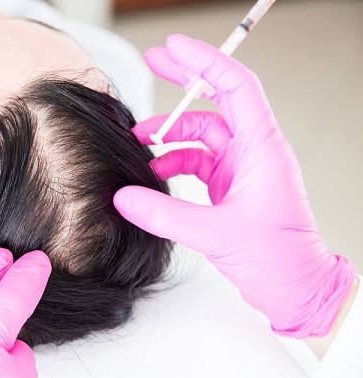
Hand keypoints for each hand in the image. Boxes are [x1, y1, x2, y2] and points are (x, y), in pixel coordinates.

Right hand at [114, 34, 355, 337]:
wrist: (294, 288)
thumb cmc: (278, 259)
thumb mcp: (216, 234)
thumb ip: (165, 214)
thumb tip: (123, 197)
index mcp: (262, 149)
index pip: (234, 87)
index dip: (203, 63)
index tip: (172, 48)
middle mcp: (254, 150)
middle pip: (218, 99)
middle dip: (186, 79)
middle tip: (155, 60)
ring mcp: (241, 167)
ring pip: (202, 132)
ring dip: (171, 132)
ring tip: (140, 140)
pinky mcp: (231, 185)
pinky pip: (197, 160)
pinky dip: (174, 160)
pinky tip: (156, 171)